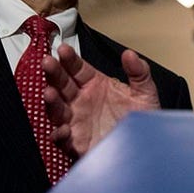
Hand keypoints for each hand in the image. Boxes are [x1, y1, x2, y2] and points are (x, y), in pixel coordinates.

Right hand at [43, 45, 160, 157]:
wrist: (146, 143)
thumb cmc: (141, 117)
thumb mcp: (144, 92)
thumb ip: (139, 72)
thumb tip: (130, 54)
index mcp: (95, 85)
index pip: (78, 68)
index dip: (69, 59)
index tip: (63, 49)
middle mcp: (82, 101)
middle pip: (62, 84)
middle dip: (54, 73)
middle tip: (48, 62)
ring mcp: (77, 121)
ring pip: (58, 109)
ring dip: (52, 101)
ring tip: (50, 92)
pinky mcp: (78, 142)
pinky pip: (64, 139)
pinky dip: (60, 134)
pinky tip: (63, 129)